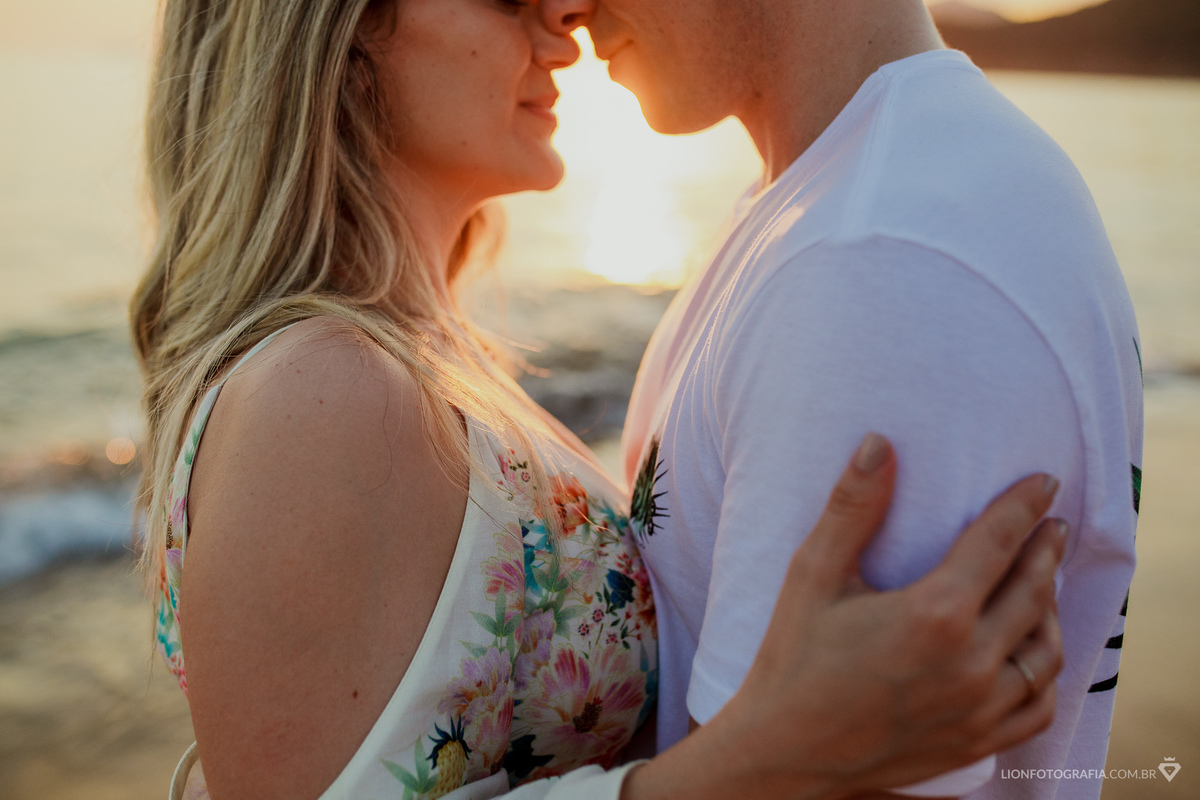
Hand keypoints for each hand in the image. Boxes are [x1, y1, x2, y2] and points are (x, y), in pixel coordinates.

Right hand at [624, 434, 1064, 799]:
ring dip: (1051, 608)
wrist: (786, 752)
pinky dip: (1044, 671)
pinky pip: (1038, 704)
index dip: (1024, 505)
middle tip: (1052, 523)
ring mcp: (980, 709)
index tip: (1045, 482)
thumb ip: (852, 508)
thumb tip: (878, 444)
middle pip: (1033, 591)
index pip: (998, 542)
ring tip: (1042, 582)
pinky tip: (1032, 651)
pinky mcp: (978, 742)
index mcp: (935, 614)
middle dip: (1046, 549)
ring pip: (1045, 649)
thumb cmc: (794, 657)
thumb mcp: (812, 574)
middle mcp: (971, 663)